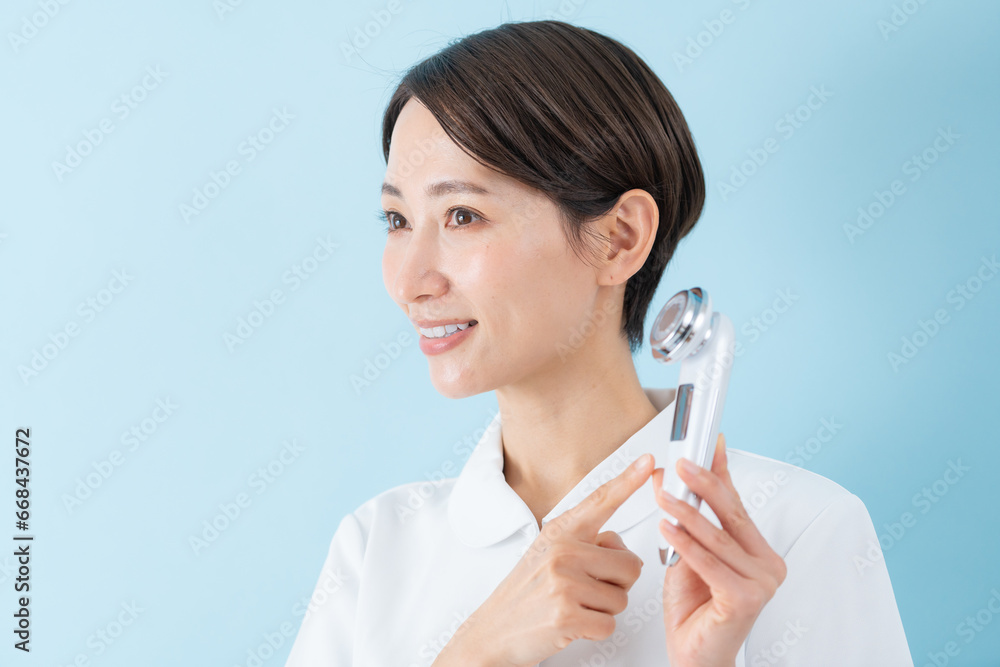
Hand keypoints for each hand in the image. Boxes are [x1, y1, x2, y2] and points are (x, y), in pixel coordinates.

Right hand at [438, 452, 653, 666]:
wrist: (493, 631)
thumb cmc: (525, 593)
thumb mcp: (547, 553)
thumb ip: (584, 542)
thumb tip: (618, 544)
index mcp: (560, 532)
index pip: (601, 501)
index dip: (628, 480)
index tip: (648, 462)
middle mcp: (562, 551)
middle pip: (630, 565)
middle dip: (617, 584)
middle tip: (585, 590)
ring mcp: (564, 582)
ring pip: (622, 598)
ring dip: (604, 609)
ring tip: (573, 605)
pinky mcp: (567, 615)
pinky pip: (609, 624)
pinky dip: (595, 630)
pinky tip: (572, 624)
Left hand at [652, 433, 786, 666]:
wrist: (695, 657)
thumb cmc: (695, 609)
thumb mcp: (690, 553)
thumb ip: (689, 521)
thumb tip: (676, 481)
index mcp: (759, 552)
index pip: (737, 503)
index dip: (721, 471)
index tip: (710, 443)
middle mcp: (767, 565)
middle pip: (732, 514)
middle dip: (704, 484)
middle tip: (682, 462)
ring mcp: (761, 584)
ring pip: (717, 537)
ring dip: (686, 512)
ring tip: (664, 492)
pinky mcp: (744, 600)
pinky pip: (709, 563)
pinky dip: (686, 543)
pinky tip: (667, 527)